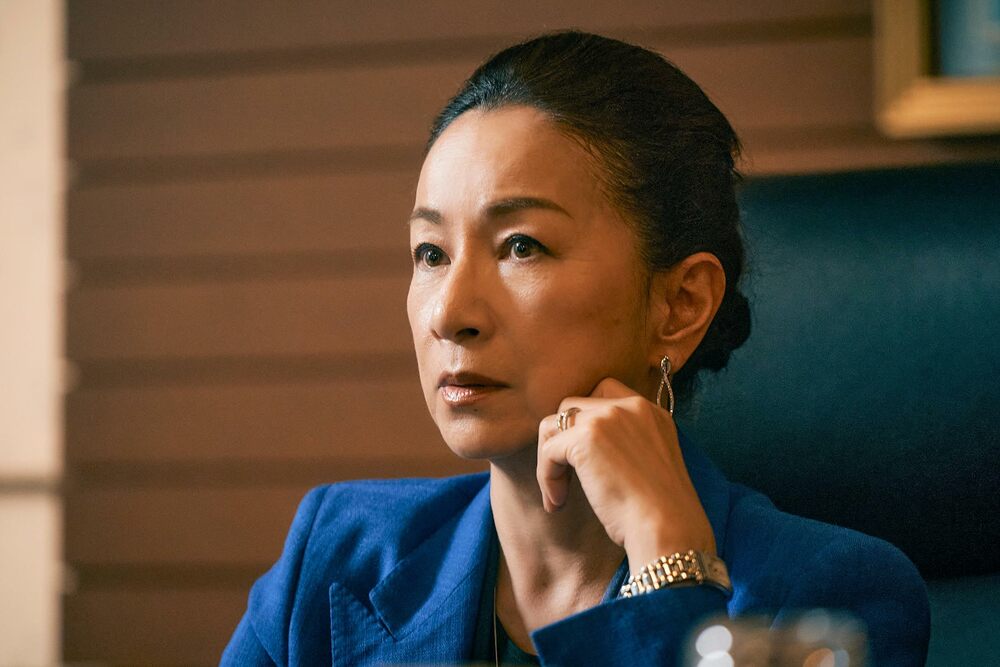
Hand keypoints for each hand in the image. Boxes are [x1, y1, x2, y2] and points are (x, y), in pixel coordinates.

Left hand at [536, 378, 715, 565]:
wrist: (668, 528)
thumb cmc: (661, 512)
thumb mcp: (652, 462)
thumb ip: (627, 443)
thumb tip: (588, 452)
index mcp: (650, 411)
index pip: (603, 393)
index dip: (585, 422)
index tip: (585, 457)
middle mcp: (630, 406)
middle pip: (573, 407)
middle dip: (563, 441)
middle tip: (567, 478)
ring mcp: (607, 418)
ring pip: (554, 426)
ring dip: (550, 459)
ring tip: (558, 494)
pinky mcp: (586, 439)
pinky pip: (548, 451)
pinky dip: (546, 477)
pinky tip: (557, 503)